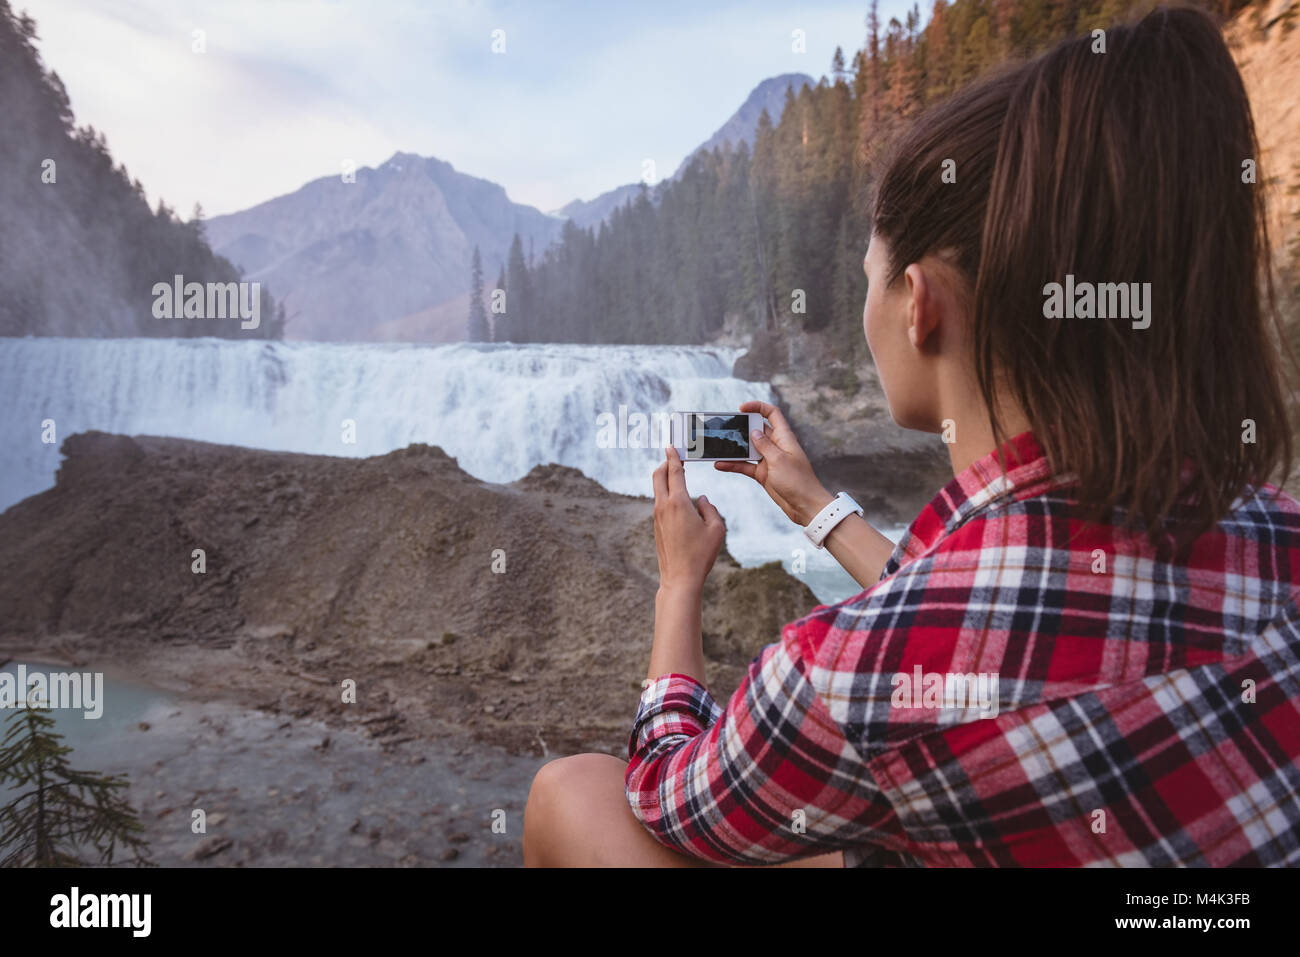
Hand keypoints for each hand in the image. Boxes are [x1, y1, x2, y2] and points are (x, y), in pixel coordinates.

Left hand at [652, 445, 725, 592]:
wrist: (679, 578)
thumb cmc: (700, 554)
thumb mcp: (716, 529)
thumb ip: (711, 509)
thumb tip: (702, 499)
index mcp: (678, 502)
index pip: (674, 471)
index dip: (673, 456)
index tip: (671, 445)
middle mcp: (664, 506)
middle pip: (658, 475)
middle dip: (665, 463)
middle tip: (673, 456)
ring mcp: (657, 517)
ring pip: (658, 489)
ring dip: (665, 479)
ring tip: (676, 474)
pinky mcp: (657, 527)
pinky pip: (660, 503)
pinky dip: (666, 494)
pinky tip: (677, 499)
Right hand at [714, 400, 833, 525]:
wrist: (805, 506)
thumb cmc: (798, 481)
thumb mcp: (779, 460)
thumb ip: (764, 444)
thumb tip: (754, 431)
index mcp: (784, 437)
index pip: (772, 414)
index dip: (758, 407)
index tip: (741, 408)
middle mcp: (776, 446)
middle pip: (756, 430)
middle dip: (741, 427)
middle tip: (724, 428)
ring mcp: (768, 460)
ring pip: (748, 449)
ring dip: (734, 448)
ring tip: (717, 446)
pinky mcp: (763, 474)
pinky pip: (745, 465)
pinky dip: (733, 465)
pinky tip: (720, 464)